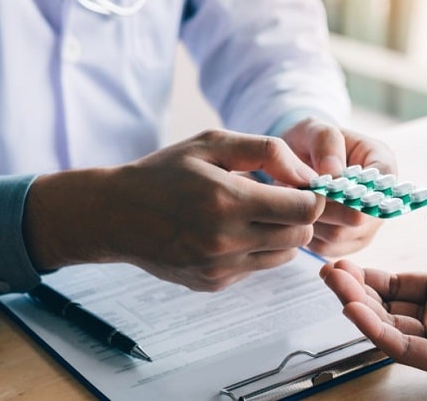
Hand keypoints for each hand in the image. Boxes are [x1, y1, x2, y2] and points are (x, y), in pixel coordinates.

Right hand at [24, 129, 324, 290]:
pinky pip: (257, 268)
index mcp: (228, 200)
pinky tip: (229, 232)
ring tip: (251, 213)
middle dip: (298, 216)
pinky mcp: (213, 283)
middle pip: (299, 235)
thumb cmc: (164, 173)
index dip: (311, 196)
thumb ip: (266, 151)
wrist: (115, 215)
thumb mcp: (211, 144)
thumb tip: (307, 175)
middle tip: (278, 198)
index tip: (301, 187)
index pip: (304, 210)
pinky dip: (255, 250)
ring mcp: (219, 267)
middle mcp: (226, 240)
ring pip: (283, 255)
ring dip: (280, 234)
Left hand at [281, 118, 396, 256]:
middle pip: (359, 218)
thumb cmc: (311, 141)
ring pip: (340, 236)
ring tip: (296, 200)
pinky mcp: (349, 243)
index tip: (325, 183)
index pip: (382, 185)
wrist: (299, 160)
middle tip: (300, 192)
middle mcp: (382, 198)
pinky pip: (327, 248)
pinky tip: (297, 216)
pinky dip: (306, 234)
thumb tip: (333, 173)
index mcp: (382, 163)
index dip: (352, 190)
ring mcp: (368, 224)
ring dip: (311, 220)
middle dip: (324, 206)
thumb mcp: (315, 129)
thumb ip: (326, 143)